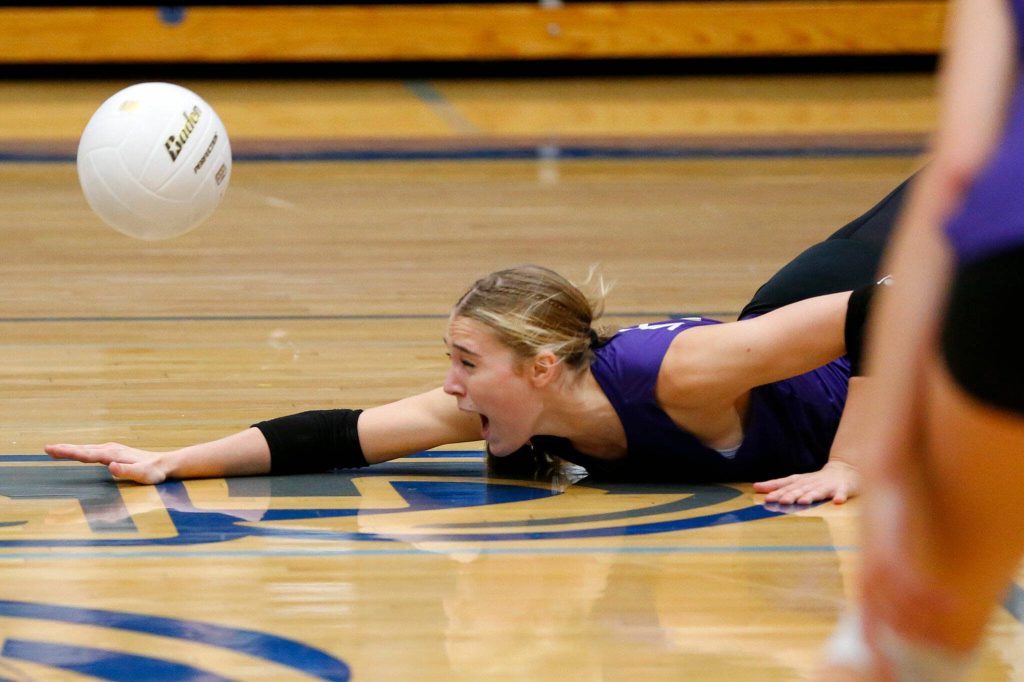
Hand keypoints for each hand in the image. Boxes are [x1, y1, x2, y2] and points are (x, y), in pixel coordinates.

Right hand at [44, 442, 169, 484]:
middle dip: (64, 449)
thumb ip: (127, 471)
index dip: (69, 453)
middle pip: (83, 449)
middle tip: (46, 448)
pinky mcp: (115, 453)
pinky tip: (76, 452)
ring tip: (53, 449)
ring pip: (87, 449)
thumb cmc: (154, 472)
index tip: (52, 450)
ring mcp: (112, 450)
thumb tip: (111, 467)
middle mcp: (111, 449)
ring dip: (70, 449)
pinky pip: (92, 451)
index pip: (86, 454)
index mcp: (113, 455)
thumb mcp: (143, 475)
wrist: (165, 463)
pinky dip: (80, 451)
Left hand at [753, 460, 859, 504]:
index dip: (778, 491)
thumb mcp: (796, 481)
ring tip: (804, 501)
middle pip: (800, 489)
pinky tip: (837, 502)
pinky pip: (841, 493)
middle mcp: (812, 483)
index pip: (787, 486)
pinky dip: (840, 496)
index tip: (767, 498)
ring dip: (811, 496)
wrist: (845, 470)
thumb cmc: (815, 480)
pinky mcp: (842, 489)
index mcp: (800, 482)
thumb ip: (777, 485)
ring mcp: (827, 486)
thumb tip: (755, 487)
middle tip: (782, 502)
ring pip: (818, 491)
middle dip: (791, 495)